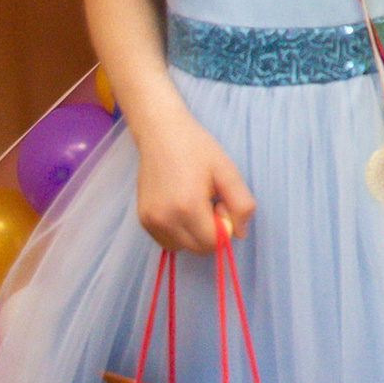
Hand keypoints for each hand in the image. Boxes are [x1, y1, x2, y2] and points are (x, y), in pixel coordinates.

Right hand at [131, 124, 254, 255]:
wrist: (160, 132)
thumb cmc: (197, 148)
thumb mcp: (228, 171)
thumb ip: (241, 205)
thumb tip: (239, 233)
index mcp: (187, 207)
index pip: (213, 243)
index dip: (223, 226)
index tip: (219, 202)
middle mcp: (164, 219)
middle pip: (198, 249)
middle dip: (210, 232)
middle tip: (208, 201)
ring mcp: (150, 221)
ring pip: (182, 248)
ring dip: (193, 234)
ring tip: (192, 203)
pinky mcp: (142, 220)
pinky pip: (166, 241)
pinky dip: (178, 232)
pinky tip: (179, 207)